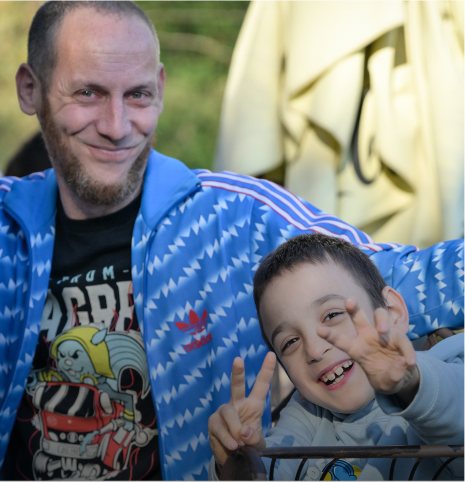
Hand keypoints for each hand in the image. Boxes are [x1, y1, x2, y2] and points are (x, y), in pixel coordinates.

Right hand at [208, 352, 275, 466]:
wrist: (232, 459)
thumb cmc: (247, 445)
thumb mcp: (257, 444)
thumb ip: (254, 439)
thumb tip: (243, 432)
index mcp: (253, 405)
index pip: (261, 385)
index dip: (266, 370)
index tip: (271, 354)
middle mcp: (238, 403)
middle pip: (236, 385)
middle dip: (237, 372)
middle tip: (238, 360)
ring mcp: (224, 412)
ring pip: (228, 413)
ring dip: (235, 429)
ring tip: (239, 443)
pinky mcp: (213, 422)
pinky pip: (219, 427)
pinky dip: (227, 438)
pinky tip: (232, 445)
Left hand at [317, 298, 418, 403]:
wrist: (402, 377)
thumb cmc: (386, 378)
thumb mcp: (386, 385)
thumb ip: (391, 376)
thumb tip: (402, 362)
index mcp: (356, 349)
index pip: (341, 340)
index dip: (330, 335)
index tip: (318, 330)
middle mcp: (367, 337)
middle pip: (358, 317)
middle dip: (353, 308)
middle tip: (349, 301)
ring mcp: (383, 333)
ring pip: (380, 316)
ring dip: (381, 321)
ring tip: (383, 331)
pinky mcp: (398, 336)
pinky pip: (402, 338)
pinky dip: (407, 350)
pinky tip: (410, 362)